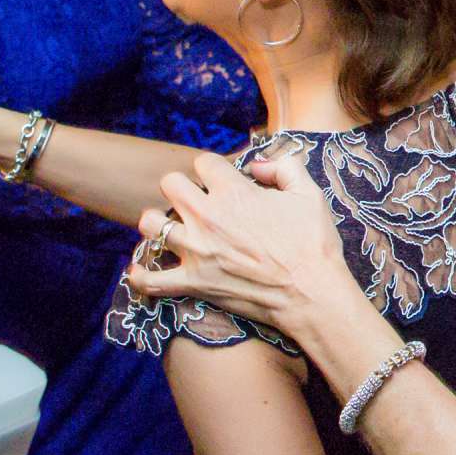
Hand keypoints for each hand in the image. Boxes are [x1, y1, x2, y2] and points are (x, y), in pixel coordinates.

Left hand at [126, 152, 353, 328]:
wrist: (311, 292)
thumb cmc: (313, 243)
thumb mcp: (309, 193)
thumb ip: (284, 167)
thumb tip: (258, 165)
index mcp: (235, 192)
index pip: (204, 162)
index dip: (214, 168)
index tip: (222, 180)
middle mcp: (208, 216)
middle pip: (169, 183)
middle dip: (182, 187)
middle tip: (196, 200)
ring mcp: (196, 250)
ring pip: (150, 224)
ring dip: (158, 223)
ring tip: (171, 227)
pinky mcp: (193, 282)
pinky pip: (151, 280)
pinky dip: (143, 276)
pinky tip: (142, 271)